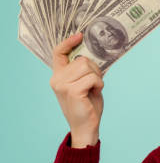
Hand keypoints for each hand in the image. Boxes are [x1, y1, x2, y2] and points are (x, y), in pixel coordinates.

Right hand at [49, 33, 103, 147]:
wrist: (86, 127)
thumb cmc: (88, 105)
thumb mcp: (85, 84)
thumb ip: (85, 71)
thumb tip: (95, 54)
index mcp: (58, 76)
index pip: (58, 53)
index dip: (68, 42)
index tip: (79, 35)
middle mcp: (57, 79)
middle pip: (81, 59)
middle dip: (94, 69)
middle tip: (95, 82)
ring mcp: (63, 84)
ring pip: (87, 66)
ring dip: (97, 77)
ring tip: (95, 88)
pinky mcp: (72, 90)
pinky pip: (92, 77)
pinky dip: (99, 83)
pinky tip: (96, 92)